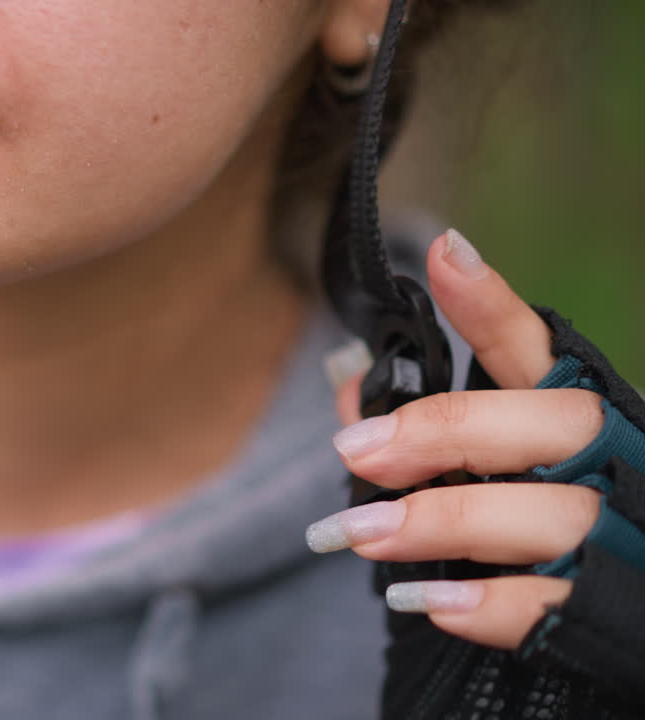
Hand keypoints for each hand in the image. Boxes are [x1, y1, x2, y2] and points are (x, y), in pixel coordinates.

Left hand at [309, 229, 605, 650]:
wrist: (623, 621)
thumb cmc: (538, 527)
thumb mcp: (490, 469)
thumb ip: (421, 428)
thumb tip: (346, 380)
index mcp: (579, 419)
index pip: (535, 350)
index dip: (491, 304)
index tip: (443, 252)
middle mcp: (614, 465)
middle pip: (547, 425)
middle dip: (444, 432)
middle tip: (354, 450)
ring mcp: (623, 538)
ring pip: (546, 515)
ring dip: (442, 520)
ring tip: (360, 531)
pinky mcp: (616, 612)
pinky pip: (554, 606)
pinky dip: (487, 603)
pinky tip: (428, 600)